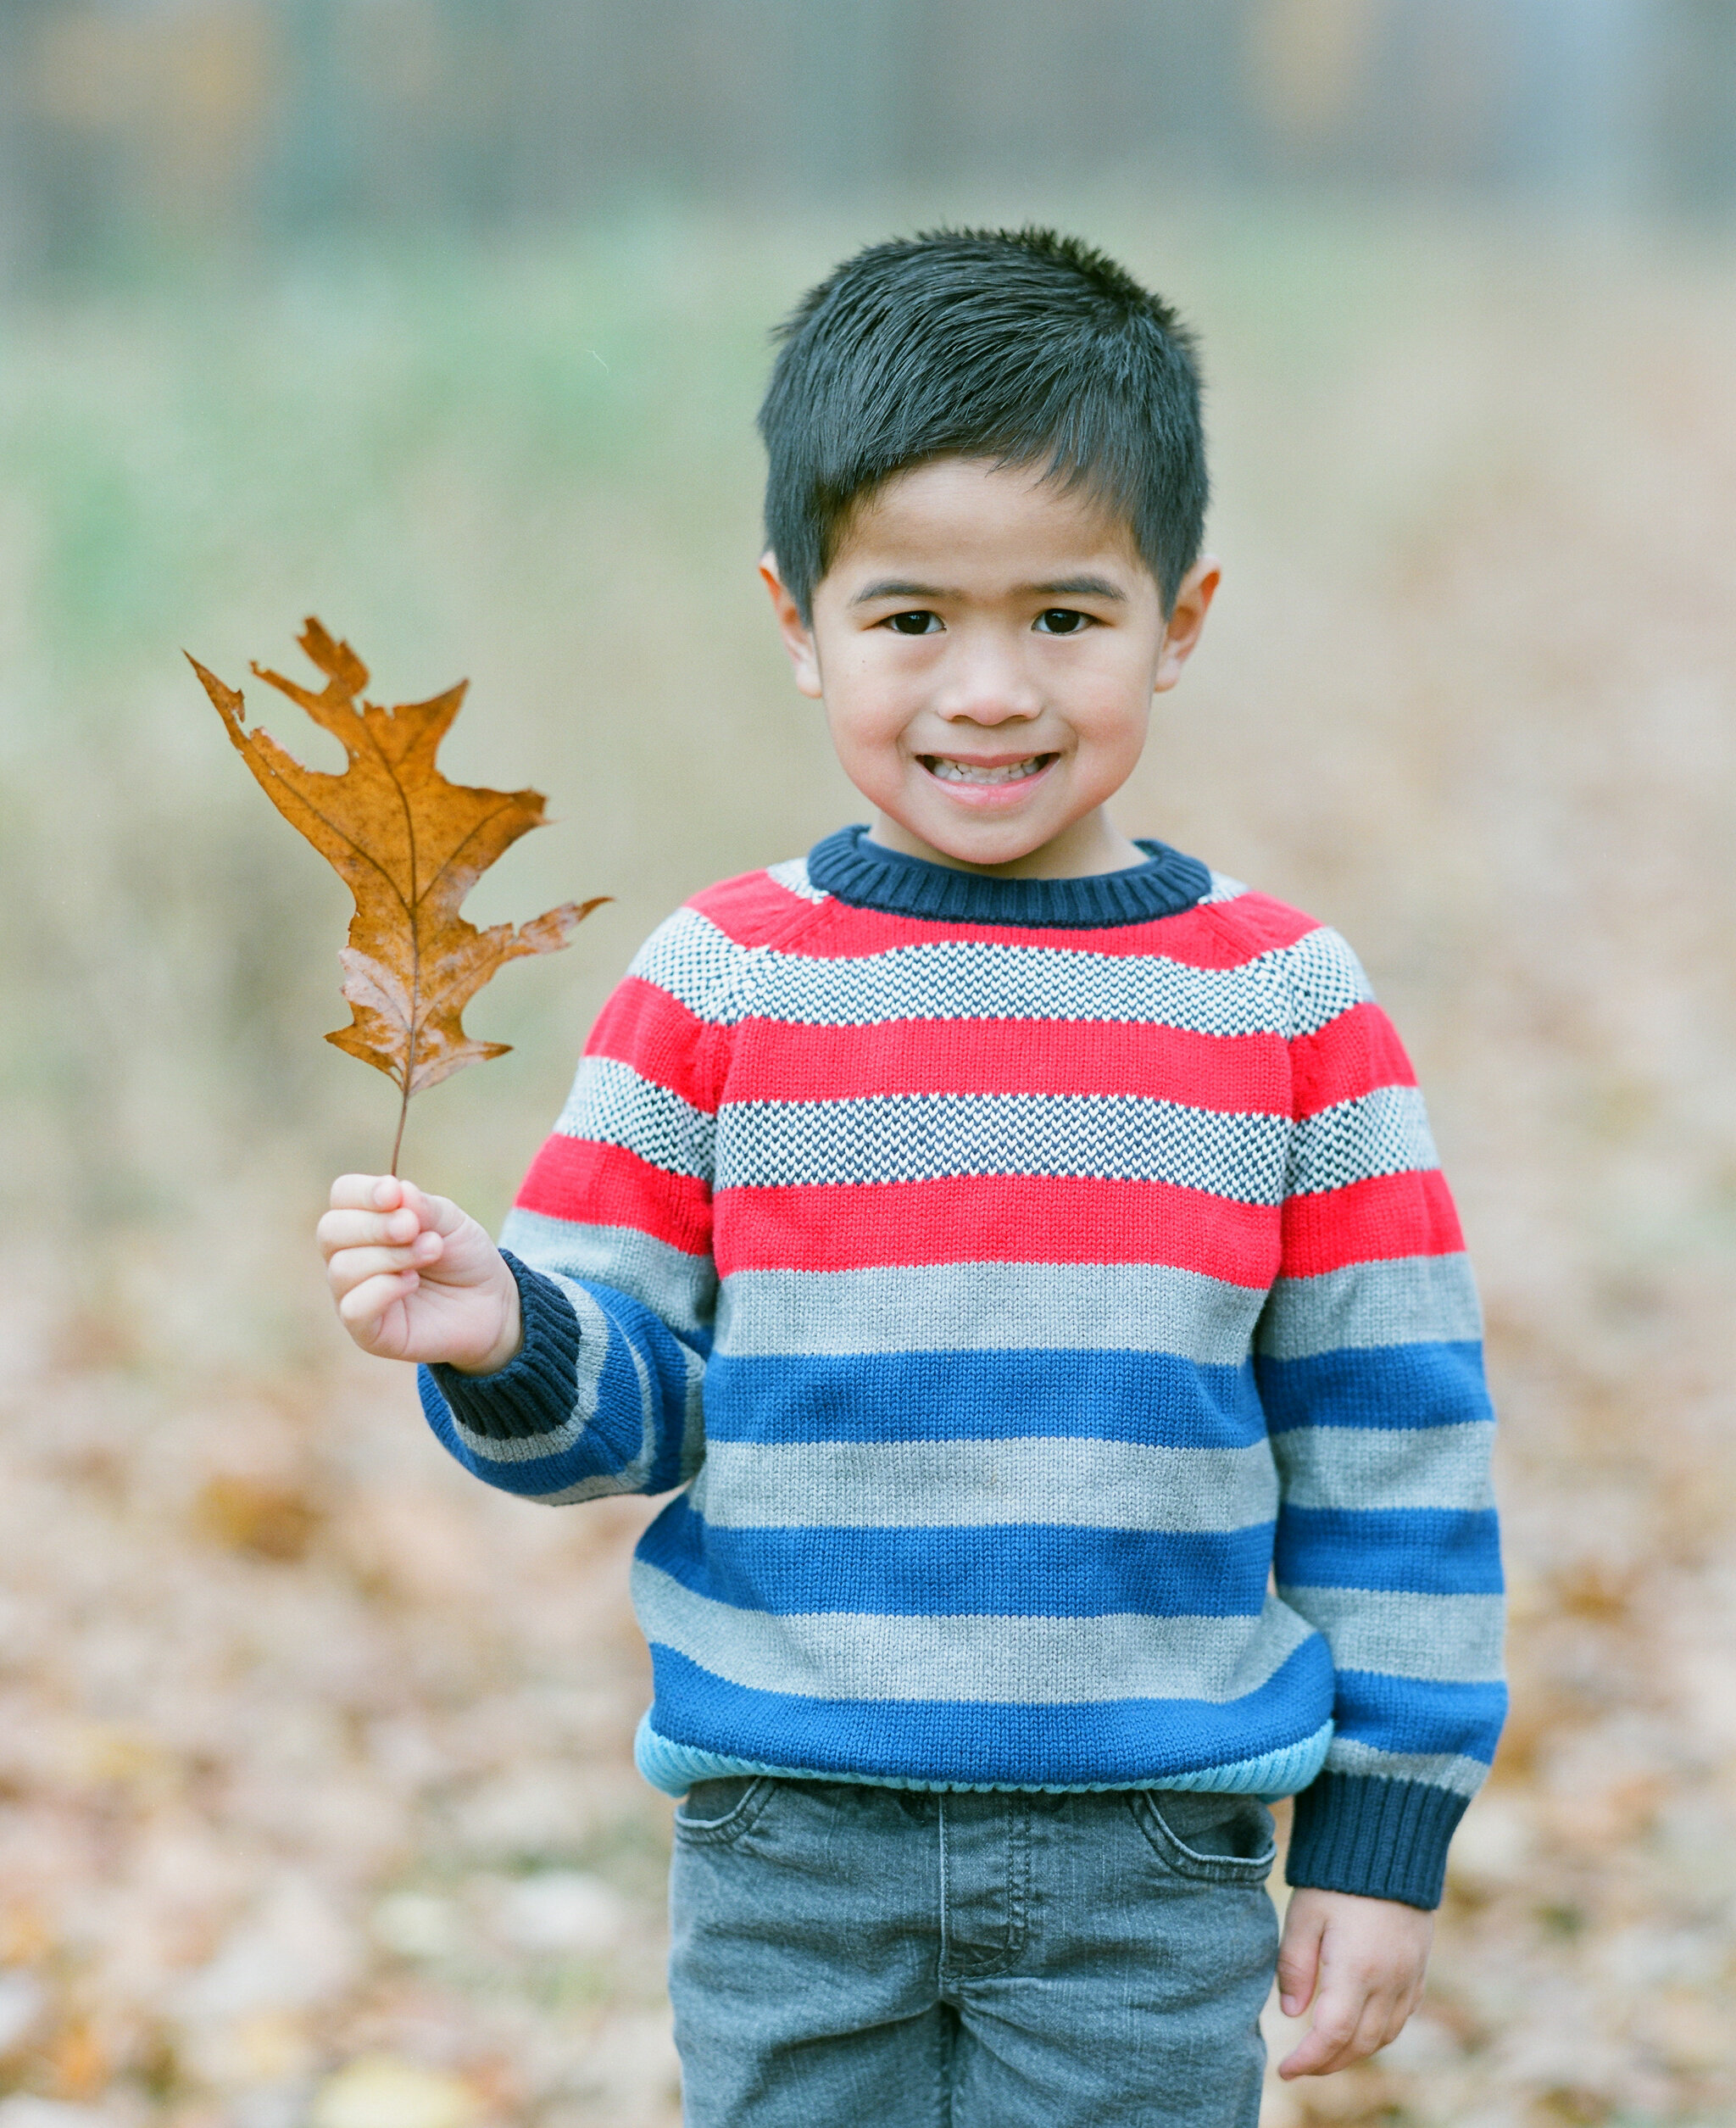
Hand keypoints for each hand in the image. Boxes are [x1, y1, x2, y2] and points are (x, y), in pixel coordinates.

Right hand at [318, 1174, 521, 1373]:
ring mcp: (354, 1295)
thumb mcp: (451, 1221)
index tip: (394, 1193)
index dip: (362, 1191)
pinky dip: (384, 1289)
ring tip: (430, 1252)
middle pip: (331, 1231)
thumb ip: (422, 1206)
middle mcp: (349, 1257)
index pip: (342, 1196)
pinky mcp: (367, 1332)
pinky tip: (412, 1283)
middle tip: (413, 1228)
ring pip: (343, 1268)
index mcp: (366, 1222)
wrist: (491, 1305)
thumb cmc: (463, 1258)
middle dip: (375, 1225)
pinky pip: (353, 1308)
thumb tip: (395, 1189)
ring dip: (391, 1256)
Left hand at [1274, 1886, 1433, 2077]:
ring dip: (1353, 2052)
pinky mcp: (1419, 1968)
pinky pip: (1402, 2017)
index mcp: (1357, 1969)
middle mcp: (1389, 1981)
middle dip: (1328, 2063)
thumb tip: (1292, 2014)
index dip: (1308, 2060)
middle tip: (1299, 2066)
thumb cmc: (1339, 1877)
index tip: (1284, 2071)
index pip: (1332, 2035)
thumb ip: (1295, 1965)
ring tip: (1323, 2053)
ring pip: (1384, 2036)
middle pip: (1360, 2044)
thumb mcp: (1305, 1914)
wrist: (1392, 1844)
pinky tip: (1359, 2029)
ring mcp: (1409, 1977)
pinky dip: (1379, 2034)